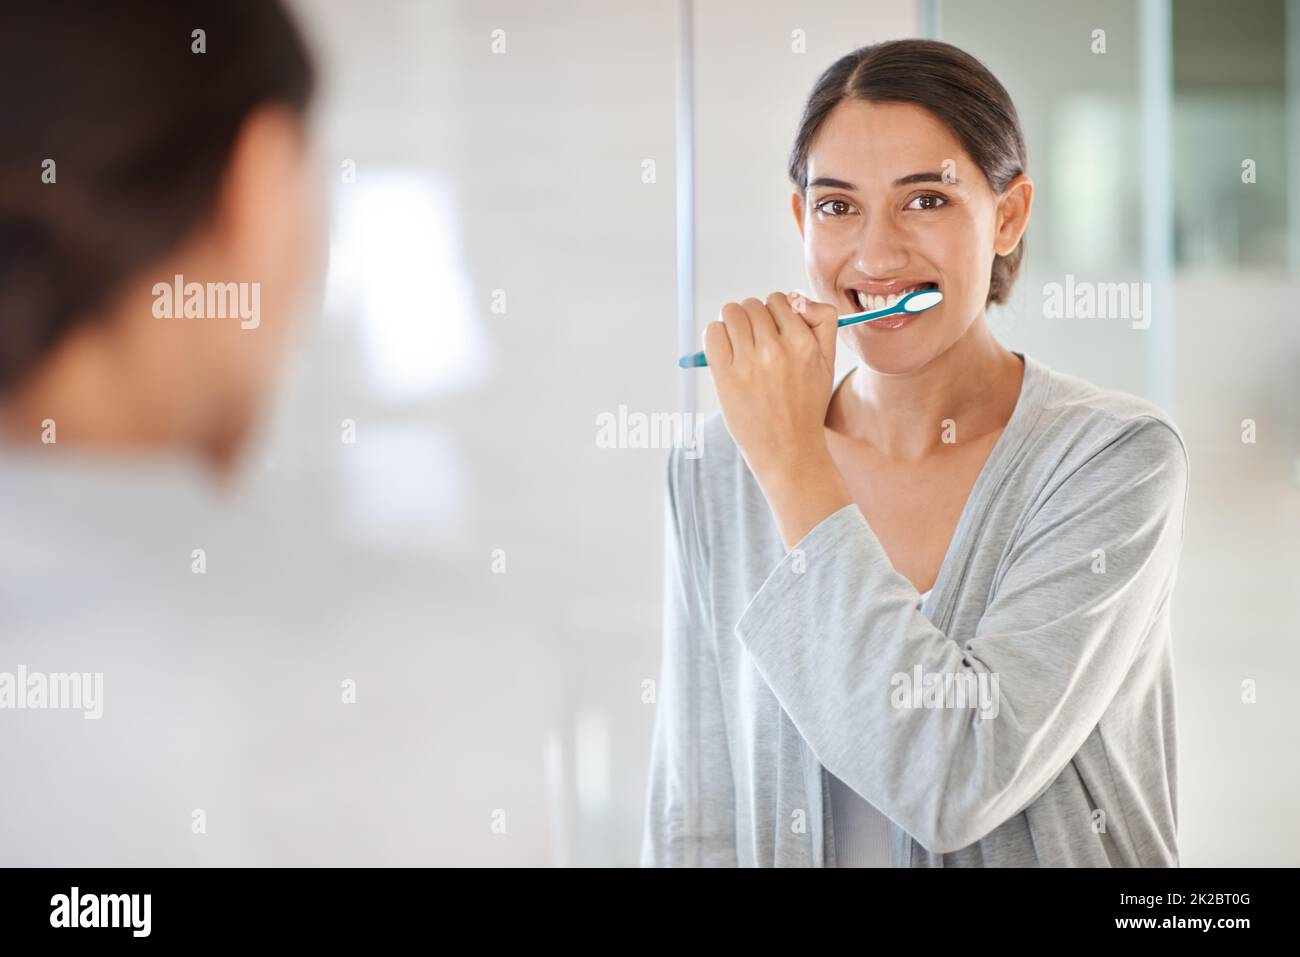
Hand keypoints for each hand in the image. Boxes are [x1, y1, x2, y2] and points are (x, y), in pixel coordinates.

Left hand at [703, 291, 836, 475]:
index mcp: (804, 343)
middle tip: (755, 340)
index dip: (775, 311)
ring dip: (732, 322)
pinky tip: (725, 349)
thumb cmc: (806, 406)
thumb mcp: (827, 363)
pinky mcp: (726, 376)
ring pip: (731, 313)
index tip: (775, 329)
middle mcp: (777, 349)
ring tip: (739, 343)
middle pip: (752, 305)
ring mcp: (749, 363)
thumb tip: (795, 297)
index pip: (779, 299)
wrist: (789, 450)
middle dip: (752, 317)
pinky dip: (715, 334)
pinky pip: (713, 333)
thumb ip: (822, 323)